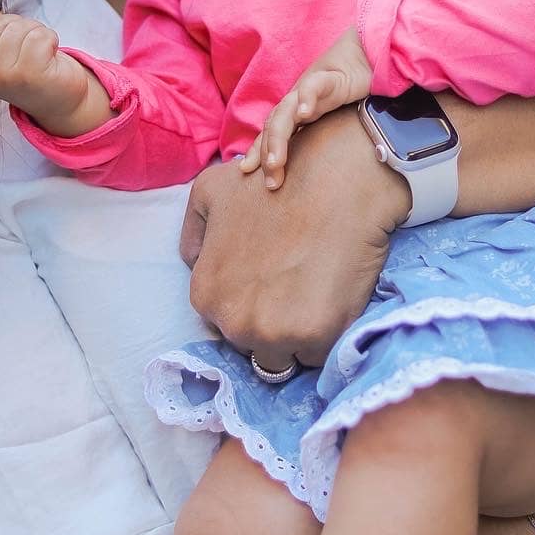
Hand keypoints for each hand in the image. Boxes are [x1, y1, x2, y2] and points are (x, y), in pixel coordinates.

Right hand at [0, 0, 106, 136]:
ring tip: (41, 52)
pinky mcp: (31, 73)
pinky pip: (39, 36)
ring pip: (19, 27)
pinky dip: (50, 39)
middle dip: (19, 25)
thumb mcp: (0, 50)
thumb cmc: (31, 71)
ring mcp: (7, 75)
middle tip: (30, 47)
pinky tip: (51, 56)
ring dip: (37, 32)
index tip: (11, 36)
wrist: (61, 102)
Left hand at [181, 107, 408, 371]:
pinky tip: (335, 297)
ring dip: (298, 336)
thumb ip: (194, 233)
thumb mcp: (211, 190)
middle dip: (273, 321)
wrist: (340, 177)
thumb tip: (195, 263)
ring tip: (317, 292)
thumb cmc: (278, 179)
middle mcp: (231, 322)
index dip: (254, 302)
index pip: (227, 323)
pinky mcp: (315, 337)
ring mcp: (273, 333)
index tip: (276, 281)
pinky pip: (319, 356)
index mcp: (206, 295)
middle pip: (254, 344)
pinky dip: (328, 334)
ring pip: (285, 357)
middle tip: (299, 283)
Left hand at [239, 27, 373, 189]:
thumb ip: (322, 134)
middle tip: (270, 181)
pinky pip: (314, 86)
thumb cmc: (352, 87)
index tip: (247, 172)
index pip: (271, 131)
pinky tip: (305, 113)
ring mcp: (310, 88)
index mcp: (297, 110)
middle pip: (274, 126)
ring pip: (286, 112)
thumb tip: (324, 165)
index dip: (258, 150)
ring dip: (278, 137)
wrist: (368, 53)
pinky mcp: (330, 77)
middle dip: (267, 154)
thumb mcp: (335, 116)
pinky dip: (307, 98)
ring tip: (276, 161)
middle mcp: (298, 99)